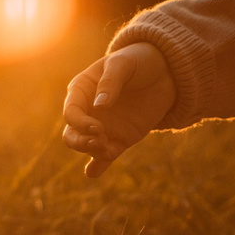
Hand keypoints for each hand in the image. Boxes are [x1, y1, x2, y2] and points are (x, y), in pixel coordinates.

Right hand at [60, 42, 174, 177]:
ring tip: (109, 152)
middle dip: (81, 141)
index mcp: (82, 90)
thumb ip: (111, 82)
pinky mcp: (120, 139)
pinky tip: (93, 173)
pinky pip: (105, 156)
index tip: (98, 128)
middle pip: (72, 134)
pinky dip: (98, 166)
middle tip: (100, 141)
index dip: (79, 123)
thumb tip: (99, 106)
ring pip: (86, 146)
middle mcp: (89, 111)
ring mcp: (104, 127)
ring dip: (92, 152)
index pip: (71, 112)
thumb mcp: (124, 64)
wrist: (164, 72)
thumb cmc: (137, 61)